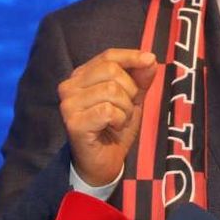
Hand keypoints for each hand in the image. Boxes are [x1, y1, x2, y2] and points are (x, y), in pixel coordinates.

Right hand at [58, 49, 157, 186]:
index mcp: (82, 76)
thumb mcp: (132, 99)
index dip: (131, 56)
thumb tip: (150, 59)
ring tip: (119, 121)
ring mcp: (69, 105)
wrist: (105, 162)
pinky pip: (108, 111)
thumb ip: (140, 79)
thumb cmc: (115, 128)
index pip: (108, 56)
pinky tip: (113, 128)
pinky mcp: (74, 122)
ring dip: (125, 109)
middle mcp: (70, 86)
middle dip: (130, 90)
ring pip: (111, 90)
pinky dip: (119, 119)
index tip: (150, 60)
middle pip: (111, 71)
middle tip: (126, 109)